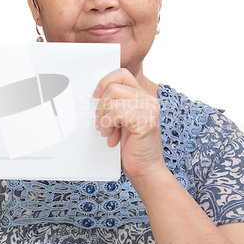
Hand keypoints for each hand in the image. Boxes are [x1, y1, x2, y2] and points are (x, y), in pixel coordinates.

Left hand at [93, 69, 165, 191]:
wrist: (144, 169)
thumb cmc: (130, 147)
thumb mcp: (119, 121)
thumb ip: (114, 105)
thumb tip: (94, 94)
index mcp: (142, 97)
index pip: (122, 74)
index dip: (105, 81)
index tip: (96, 96)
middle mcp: (149, 100)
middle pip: (114, 86)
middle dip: (101, 105)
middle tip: (101, 124)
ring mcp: (149, 109)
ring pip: (113, 100)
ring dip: (104, 118)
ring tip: (107, 133)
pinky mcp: (147, 120)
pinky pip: (116, 113)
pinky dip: (108, 125)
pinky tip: (111, 138)